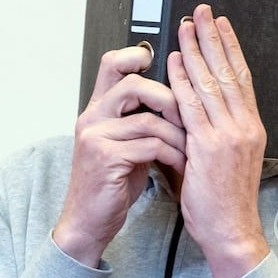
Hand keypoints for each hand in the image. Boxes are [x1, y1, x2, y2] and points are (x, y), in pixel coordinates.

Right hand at [54, 46, 185, 266]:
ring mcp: (96, 137)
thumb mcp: (124, 146)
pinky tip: (180, 163)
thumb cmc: (109, 186)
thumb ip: (138, 121)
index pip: (111, 65)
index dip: (136, 55)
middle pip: (131, 83)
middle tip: (187, 113)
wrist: (88, 222)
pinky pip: (149, 144)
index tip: (162, 61)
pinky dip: (172, 153)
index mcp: (97, 110)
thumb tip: (173, 100)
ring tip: (190, 146)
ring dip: (177, 133)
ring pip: (147, 118)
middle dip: (168, 96)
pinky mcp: (106, 158)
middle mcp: (92, 118)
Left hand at [167, 4, 268, 277]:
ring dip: (197, 50)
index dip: (230, 48)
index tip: (220, 25)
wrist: (231, 233)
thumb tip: (197, 111)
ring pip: (211, 83)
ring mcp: (229, 135)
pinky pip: (193, 106)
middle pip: (228, 71)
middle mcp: (245, 126)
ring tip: (186, 25)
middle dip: (214, 38)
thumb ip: (215, 133)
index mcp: (251, 128)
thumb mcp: (226, 162)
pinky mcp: (210, 147)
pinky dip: (183, 81)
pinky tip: (175, 62)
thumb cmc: (224, 203)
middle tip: (203, 11)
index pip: (241, 78)